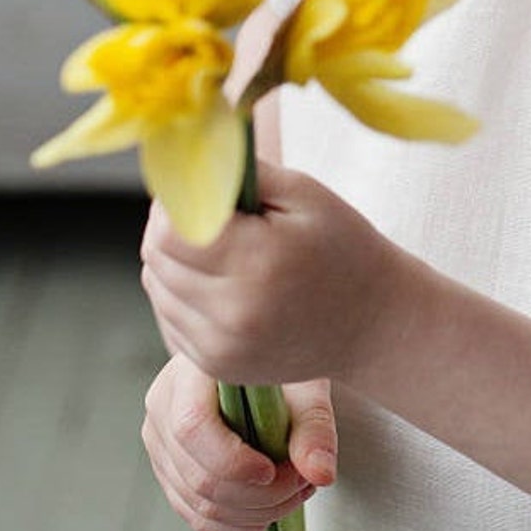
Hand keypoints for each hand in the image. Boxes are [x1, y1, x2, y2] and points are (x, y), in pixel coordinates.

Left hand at [140, 160, 397, 387]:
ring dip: (174, 261)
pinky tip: (223, 283)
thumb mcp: (303, 193)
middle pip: (156, 258)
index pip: (168, 231)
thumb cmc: (342, 248)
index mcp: (257, 264)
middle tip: (211, 215)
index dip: (174, 204)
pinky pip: (171, 317)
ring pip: (157, 287)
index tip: (201, 192)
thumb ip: (237, 174)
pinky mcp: (218, 366)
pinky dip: (183, 294)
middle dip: (171, 227)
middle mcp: (234, 315)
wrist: (374, 323)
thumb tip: (183, 164)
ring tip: (221, 250)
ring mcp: (223, 348)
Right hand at [142, 352, 337, 530]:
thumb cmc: (278, 372)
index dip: (233, 462)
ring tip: (294, 491)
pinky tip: (270, 510)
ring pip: (199, 504)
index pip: (192, 427)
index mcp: (190, 373)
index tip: (273, 470)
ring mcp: (161, 443)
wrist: (259, 370)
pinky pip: (196, 517)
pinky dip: (238, 525)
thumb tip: (320, 473)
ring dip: (255, 513)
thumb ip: (314, 427)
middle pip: (198, 477)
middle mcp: (164, 408)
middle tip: (303, 483)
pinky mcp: (169, 472)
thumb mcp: (305, 387)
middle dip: (259, 496)